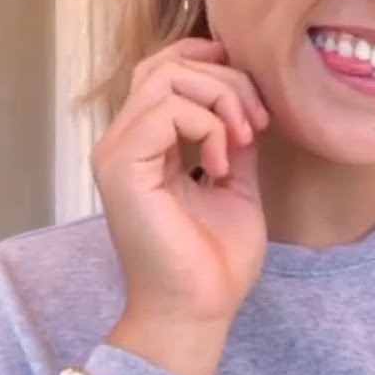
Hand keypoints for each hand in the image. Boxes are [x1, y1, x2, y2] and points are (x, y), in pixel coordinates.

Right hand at [92, 39, 269, 374]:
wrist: (199, 311)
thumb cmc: (213, 261)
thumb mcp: (236, 181)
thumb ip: (234, 137)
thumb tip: (247, 100)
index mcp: (146, 144)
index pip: (162, 70)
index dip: (207, 63)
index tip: (253, 95)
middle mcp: (122, 142)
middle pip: (165, 65)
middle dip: (226, 81)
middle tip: (258, 124)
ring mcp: (117, 153)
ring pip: (165, 78)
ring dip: (221, 100)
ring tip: (244, 141)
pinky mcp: (122, 168)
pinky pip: (166, 111)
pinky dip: (207, 126)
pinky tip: (223, 166)